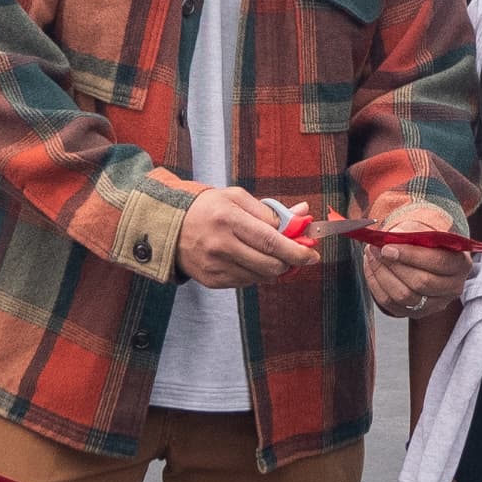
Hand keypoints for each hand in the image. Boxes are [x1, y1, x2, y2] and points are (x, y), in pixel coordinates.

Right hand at [177, 184, 315, 289]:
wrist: (170, 226)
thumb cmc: (208, 208)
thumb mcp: (237, 198)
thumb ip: (272, 210)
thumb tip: (303, 215)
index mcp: (229, 219)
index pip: (271, 241)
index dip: (296, 250)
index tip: (312, 254)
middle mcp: (221, 245)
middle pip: (270, 265)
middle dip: (290, 262)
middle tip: (296, 255)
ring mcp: (216, 266)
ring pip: (261, 277)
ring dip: (273, 268)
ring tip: (268, 254)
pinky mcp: (212, 281)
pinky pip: (246, 283)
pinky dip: (255, 273)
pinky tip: (248, 259)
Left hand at [358, 202, 467, 316]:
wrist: (425, 256)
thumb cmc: (426, 242)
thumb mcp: (424, 230)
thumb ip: (411, 231)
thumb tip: (393, 236)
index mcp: (461, 264)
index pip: (437, 261)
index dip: (410, 255)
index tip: (387, 247)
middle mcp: (453, 287)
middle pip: (421, 282)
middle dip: (393, 265)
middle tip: (374, 249)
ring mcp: (436, 304)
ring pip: (404, 296)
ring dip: (381, 275)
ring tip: (371, 256)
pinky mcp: (417, 313)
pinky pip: (391, 304)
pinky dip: (376, 286)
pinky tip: (371, 269)